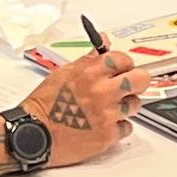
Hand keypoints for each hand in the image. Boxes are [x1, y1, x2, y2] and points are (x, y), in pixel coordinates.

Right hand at [18, 51, 140, 168]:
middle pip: (141, 79)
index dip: (124, 64)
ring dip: (125, 107)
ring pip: (135, 105)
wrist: (34, 134)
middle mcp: (102, 91)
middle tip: (127, 88)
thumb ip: (88, 59)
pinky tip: (103, 125)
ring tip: (108, 110)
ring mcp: (107, 114)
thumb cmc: (45, 104)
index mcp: (90, 73)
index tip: (121, 70)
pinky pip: (127, 127)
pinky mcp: (108, 135)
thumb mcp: (63, 73)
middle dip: (137, 82)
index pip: (123, 59)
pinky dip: (118, 127)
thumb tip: (104, 40)